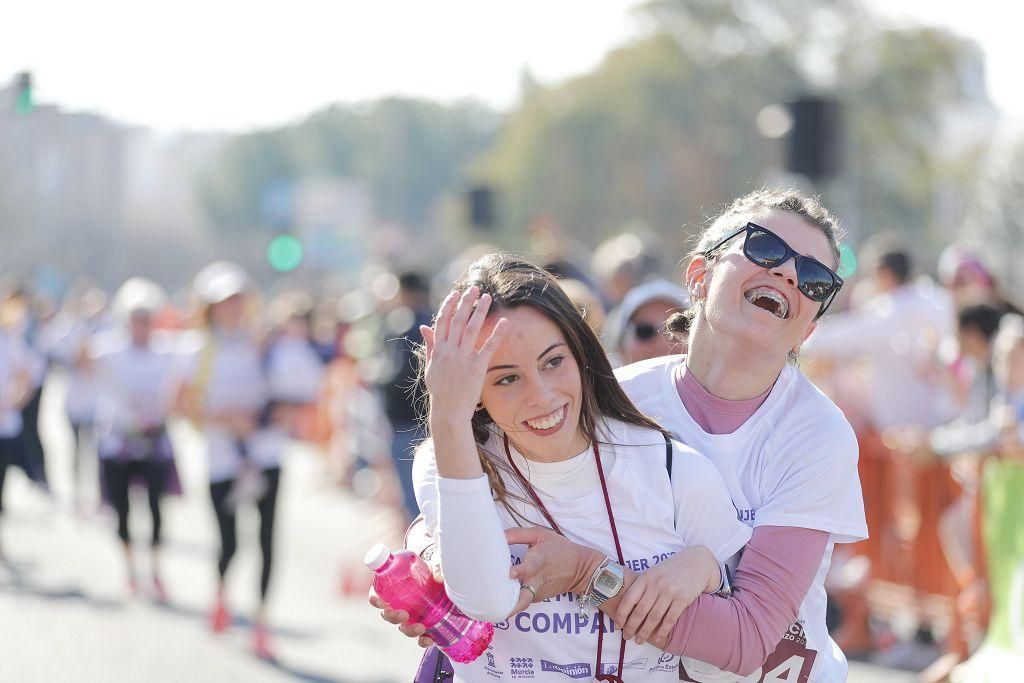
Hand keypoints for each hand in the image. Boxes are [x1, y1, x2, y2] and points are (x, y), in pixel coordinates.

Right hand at [368, 557, 444, 648]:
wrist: (447, 580)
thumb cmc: (433, 568)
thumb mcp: (435, 561)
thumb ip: (438, 564)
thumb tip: (438, 577)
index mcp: (394, 585)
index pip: (377, 593)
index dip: (375, 599)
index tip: (381, 602)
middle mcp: (399, 603)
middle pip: (387, 614)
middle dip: (392, 617)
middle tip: (403, 614)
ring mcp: (412, 616)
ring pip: (403, 627)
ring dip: (408, 630)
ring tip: (420, 627)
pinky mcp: (425, 624)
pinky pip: (420, 637)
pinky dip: (422, 640)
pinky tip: (429, 639)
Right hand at [422, 287, 506, 426]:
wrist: (448, 410)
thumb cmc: (440, 389)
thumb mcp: (430, 366)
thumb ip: (430, 345)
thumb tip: (424, 327)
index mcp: (438, 350)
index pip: (442, 321)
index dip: (449, 305)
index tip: (456, 293)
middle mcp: (450, 351)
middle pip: (458, 320)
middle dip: (466, 302)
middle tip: (474, 289)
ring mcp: (463, 359)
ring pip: (471, 329)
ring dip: (479, 311)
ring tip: (487, 297)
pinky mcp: (477, 368)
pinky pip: (488, 347)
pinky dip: (497, 333)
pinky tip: (504, 321)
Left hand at [505, 527, 604, 613]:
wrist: (579, 569)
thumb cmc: (558, 549)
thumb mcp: (540, 535)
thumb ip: (517, 534)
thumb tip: (497, 535)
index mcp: (539, 561)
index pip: (530, 568)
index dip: (520, 571)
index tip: (510, 573)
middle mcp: (537, 580)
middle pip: (525, 598)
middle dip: (513, 607)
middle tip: (497, 611)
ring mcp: (537, 592)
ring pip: (521, 602)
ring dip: (508, 606)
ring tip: (492, 608)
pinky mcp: (537, 598)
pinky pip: (522, 599)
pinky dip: (512, 600)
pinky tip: (500, 596)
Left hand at [614, 545, 718, 647]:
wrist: (695, 562)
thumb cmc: (670, 570)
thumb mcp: (653, 573)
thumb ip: (642, 587)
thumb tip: (626, 607)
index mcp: (646, 577)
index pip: (629, 598)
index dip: (621, 614)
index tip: (617, 626)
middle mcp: (656, 584)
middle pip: (640, 611)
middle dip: (631, 627)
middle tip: (626, 637)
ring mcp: (670, 591)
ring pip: (654, 617)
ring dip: (645, 632)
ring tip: (639, 640)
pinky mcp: (683, 599)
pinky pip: (670, 619)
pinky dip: (662, 631)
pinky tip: (658, 638)